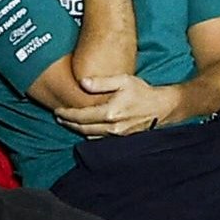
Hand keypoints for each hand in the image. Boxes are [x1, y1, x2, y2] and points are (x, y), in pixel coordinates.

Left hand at [50, 73, 177, 137]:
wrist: (162, 107)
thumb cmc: (143, 92)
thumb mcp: (123, 80)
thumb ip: (102, 82)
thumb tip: (82, 82)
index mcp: (110, 113)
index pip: (81, 116)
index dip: (67, 114)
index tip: (57, 111)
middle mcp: (111, 127)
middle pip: (82, 128)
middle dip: (68, 123)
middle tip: (59, 117)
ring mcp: (116, 135)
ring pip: (90, 135)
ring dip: (77, 129)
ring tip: (69, 122)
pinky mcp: (120, 138)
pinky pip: (99, 138)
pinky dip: (89, 133)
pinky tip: (85, 127)